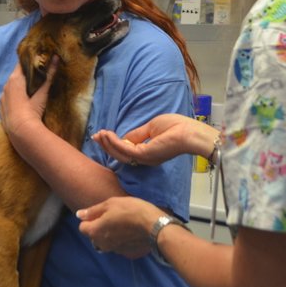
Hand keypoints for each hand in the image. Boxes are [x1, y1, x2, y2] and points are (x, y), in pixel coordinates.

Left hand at [0, 58, 55, 136]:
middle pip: (16, 74)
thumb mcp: (42, 92)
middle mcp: (6, 86)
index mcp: (15, 79)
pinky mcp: (1, 108)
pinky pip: (8, 97)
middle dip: (26, 73)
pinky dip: (14, 96)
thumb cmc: (32, 110)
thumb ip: (49, 74)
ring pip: (11, 86)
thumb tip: (56, 57)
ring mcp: (2, 97)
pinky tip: (23, 101)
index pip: (21, 63)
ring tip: (31, 87)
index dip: (30, 60)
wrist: (20, 132)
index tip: (38, 59)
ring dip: (20, 85)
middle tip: (38, 73)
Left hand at [76, 197, 161, 258]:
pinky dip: (119, 239)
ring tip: (121, 223)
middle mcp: (101, 244)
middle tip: (111, 216)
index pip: (82, 227)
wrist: (153, 225)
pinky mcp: (124, 252)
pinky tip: (128, 231)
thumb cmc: (130, 210)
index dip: (89, 219)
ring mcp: (113, 250)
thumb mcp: (110, 204)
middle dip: (98, 227)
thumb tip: (79, 215)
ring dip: (108, 234)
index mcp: (95, 231)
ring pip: (104, 241)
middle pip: (93, 235)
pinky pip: (116, 245)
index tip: (100, 213)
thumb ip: (92, 211)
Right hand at [92, 113, 216, 165]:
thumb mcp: (151, 127)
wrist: (189, 132)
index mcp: (148, 153)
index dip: (113, 143)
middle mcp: (144, 159)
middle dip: (106, 145)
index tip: (102, 135)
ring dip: (108, 143)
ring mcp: (144, 159)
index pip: (126, 151)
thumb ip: (137, 134)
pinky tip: (108, 134)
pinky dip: (113, 142)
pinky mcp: (143, 155)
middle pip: (120, 155)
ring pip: (119, 154)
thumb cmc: (176, 127)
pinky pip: (123, 149)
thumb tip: (124, 137)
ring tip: (100, 133)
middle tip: (96, 136)